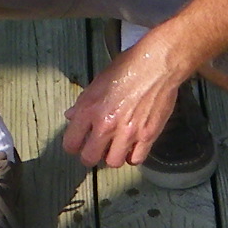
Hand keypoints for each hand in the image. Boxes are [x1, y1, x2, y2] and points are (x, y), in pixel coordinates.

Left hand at [63, 40, 189, 167]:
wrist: (157, 65)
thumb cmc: (128, 67)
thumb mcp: (98, 82)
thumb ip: (84, 103)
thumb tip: (72, 116)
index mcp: (89, 110)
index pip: (71, 144)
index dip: (74, 145)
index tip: (79, 144)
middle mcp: (106, 124)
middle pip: (90, 158)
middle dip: (91, 155)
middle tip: (97, 148)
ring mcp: (127, 132)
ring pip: (113, 162)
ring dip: (113, 156)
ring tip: (116, 147)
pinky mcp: (147, 135)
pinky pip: (136, 159)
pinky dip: (133, 156)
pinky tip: (133, 147)